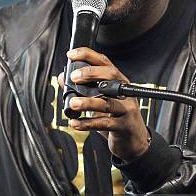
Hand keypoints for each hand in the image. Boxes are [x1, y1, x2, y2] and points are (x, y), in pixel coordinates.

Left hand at [58, 47, 149, 161]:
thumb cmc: (116, 117)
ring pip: (107, 102)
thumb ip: (82, 89)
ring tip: (73, 103)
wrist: (133, 140)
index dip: (88, 55)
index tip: (72, 54)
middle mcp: (124, 92)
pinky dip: (88, 124)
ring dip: (88, 102)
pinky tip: (75, 123)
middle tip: (74, 78)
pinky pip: (105, 124)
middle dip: (91, 74)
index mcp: (118, 82)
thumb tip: (62, 78)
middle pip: (111, 76)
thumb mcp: (99, 101)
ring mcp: (126, 109)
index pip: (105, 62)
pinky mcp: (124, 126)